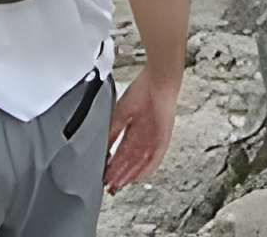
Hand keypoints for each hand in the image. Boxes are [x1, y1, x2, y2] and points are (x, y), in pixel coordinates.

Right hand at [104, 66, 179, 192]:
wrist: (157, 82)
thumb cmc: (140, 90)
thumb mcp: (119, 114)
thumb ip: (112, 132)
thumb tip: (103, 147)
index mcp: (133, 128)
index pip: (122, 151)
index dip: (113, 164)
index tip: (104, 174)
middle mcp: (144, 136)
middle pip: (130, 160)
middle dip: (119, 173)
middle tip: (109, 185)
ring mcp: (154, 138)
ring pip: (140, 162)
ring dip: (129, 174)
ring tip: (118, 184)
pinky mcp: (163, 139)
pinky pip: (155, 158)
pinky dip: (145, 168)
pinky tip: (137, 177)